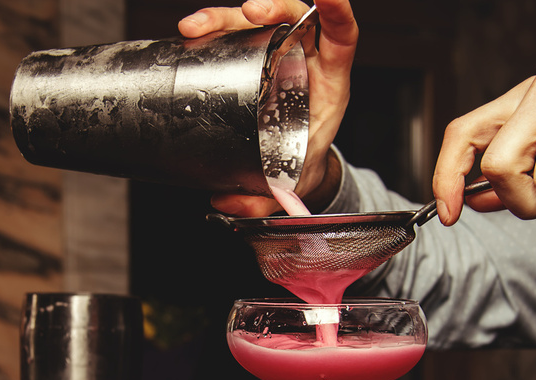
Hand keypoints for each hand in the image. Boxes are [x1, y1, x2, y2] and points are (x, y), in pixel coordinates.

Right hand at [180, 0, 357, 216]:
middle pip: (295, 18)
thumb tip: (227, 203)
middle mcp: (306, 60)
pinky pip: (236, 35)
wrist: (297, 163)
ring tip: (199, 27)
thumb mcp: (290, 182)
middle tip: (250, 12)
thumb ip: (265, 199)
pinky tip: (194, 33)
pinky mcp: (253, 58)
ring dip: (228, 17)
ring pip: (257, 22)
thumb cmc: (302, 161)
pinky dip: (215, 30)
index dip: (337, 11)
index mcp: (329, 82)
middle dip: (273, 7)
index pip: (341, 36)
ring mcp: (279, 56)